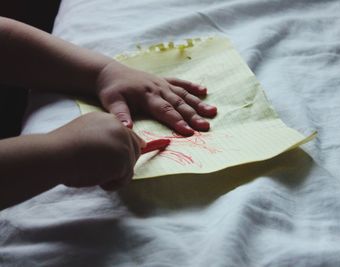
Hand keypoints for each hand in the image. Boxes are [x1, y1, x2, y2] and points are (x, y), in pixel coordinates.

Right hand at [49, 112, 144, 190]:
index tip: (123, 158)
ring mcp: (124, 143)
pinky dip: (112, 183)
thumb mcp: (83, 136)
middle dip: (122, 164)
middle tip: (101, 171)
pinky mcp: (125, 158)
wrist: (56, 154)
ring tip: (93, 174)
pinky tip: (97, 180)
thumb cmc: (61, 150)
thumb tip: (115, 155)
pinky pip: (124, 178)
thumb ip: (101, 140)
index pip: (126, 135)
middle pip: (134, 150)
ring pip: (129, 166)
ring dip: (113, 175)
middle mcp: (119, 128)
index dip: (125, 149)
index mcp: (107, 119)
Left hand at [96, 61, 216, 135]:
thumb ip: (120, 114)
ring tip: (213, 112)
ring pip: (184, 94)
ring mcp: (162, 83)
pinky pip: (180, 83)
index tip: (189, 131)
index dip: (177, 122)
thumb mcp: (111, 101)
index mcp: (147, 96)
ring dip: (198, 103)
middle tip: (205, 127)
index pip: (165, 111)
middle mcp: (158, 88)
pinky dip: (192, 87)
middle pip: (179, 104)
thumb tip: (127, 129)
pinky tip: (204, 91)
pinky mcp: (163, 80)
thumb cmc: (111, 89)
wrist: (109, 71)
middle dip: (193, 116)